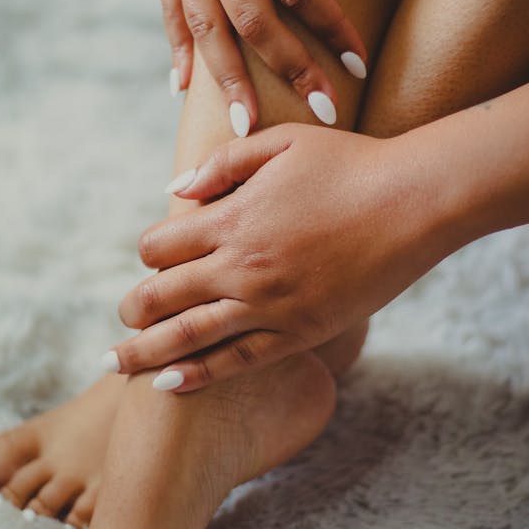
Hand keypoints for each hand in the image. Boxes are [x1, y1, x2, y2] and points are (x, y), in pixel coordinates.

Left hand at [109, 123, 446, 390]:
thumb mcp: (280, 145)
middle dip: (132, 309)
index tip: (155, 258)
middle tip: (121, 319)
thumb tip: (174, 191)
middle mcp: (241, 267)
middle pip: (160, 296)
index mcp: (231, 220)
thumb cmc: (349, 164)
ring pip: (188, 336)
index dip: (148, 253)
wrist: (414, 202)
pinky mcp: (298, 332)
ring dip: (144, 352)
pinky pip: (237, 361)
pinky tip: (169, 384)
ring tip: (115, 366)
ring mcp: (269, 305)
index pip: (158, 247)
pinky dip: (198, 375)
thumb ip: (221, 165)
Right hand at [135, 0, 366, 132]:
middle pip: (251, 19)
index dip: (328, 24)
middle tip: (322, 112)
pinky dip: (178, 52)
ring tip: (245, 127)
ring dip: (228, 80)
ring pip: (206, 29)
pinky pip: (169, 12)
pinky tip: (184, 90)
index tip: (358, 62)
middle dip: (288, 70)